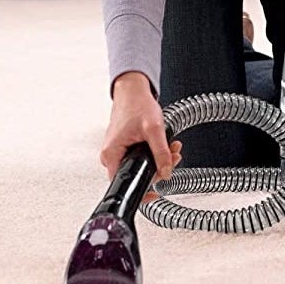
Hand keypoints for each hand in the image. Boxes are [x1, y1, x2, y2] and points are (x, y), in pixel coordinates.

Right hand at [100, 72, 181, 189]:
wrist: (133, 90)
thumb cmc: (137, 104)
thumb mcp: (154, 129)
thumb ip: (161, 152)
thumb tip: (166, 172)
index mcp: (112, 154)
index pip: (126, 184)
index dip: (142, 191)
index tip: (155, 193)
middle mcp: (111, 155)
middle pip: (137, 174)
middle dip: (159, 168)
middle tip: (173, 158)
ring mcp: (117, 151)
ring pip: (141, 165)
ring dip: (159, 158)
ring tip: (172, 147)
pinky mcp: (124, 146)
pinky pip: (140, 156)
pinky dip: (154, 151)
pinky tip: (165, 144)